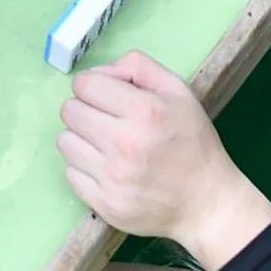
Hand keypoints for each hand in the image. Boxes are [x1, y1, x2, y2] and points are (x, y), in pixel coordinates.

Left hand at [57, 51, 270, 269]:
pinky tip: (107, 168)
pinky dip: (84, 168)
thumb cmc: (193, 142)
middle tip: (106, 120)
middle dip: (85, 109)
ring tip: (105, 145)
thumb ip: (138, 67)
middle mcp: (124, 144)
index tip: (106, 97)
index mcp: (144, 111)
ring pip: (64, 142)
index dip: (93, 86)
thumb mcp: (178, 91)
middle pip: (68, 111)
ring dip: (81, 139)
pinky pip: (70, 173)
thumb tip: (99, 73)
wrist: (206, 203)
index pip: (83, 85)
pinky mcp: (104, 204)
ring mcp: (112, 178)